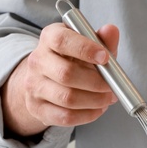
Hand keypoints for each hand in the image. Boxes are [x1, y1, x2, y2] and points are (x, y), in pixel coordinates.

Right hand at [2, 22, 119, 136]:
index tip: (105, 57)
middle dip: (95, 82)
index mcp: (49, 37)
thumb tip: (111, 30)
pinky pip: (65, 116)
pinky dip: (87, 115)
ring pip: (67, 98)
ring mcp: (34, 85)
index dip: (85, 49)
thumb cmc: (73, 58)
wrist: (46, 79)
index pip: (61, 40)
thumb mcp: (88, 44)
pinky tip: (98, 109)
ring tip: (108, 98)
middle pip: (66, 73)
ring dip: (94, 100)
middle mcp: (37, 60)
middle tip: (112, 86)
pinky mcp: (36, 108)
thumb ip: (102, 39)